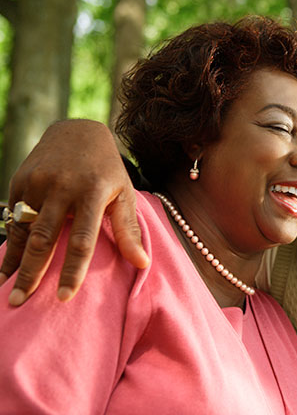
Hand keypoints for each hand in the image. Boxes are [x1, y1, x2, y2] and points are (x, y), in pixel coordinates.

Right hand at [0, 119, 148, 305]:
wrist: (78, 132)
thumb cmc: (107, 170)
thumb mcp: (124, 194)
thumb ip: (129, 229)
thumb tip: (143, 264)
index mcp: (93, 192)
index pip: (82, 240)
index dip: (72, 271)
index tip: (64, 298)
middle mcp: (62, 187)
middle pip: (44, 239)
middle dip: (30, 274)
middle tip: (19, 303)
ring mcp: (37, 183)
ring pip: (22, 230)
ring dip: (13, 261)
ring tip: (6, 290)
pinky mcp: (20, 180)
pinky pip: (13, 218)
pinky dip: (9, 242)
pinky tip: (5, 265)